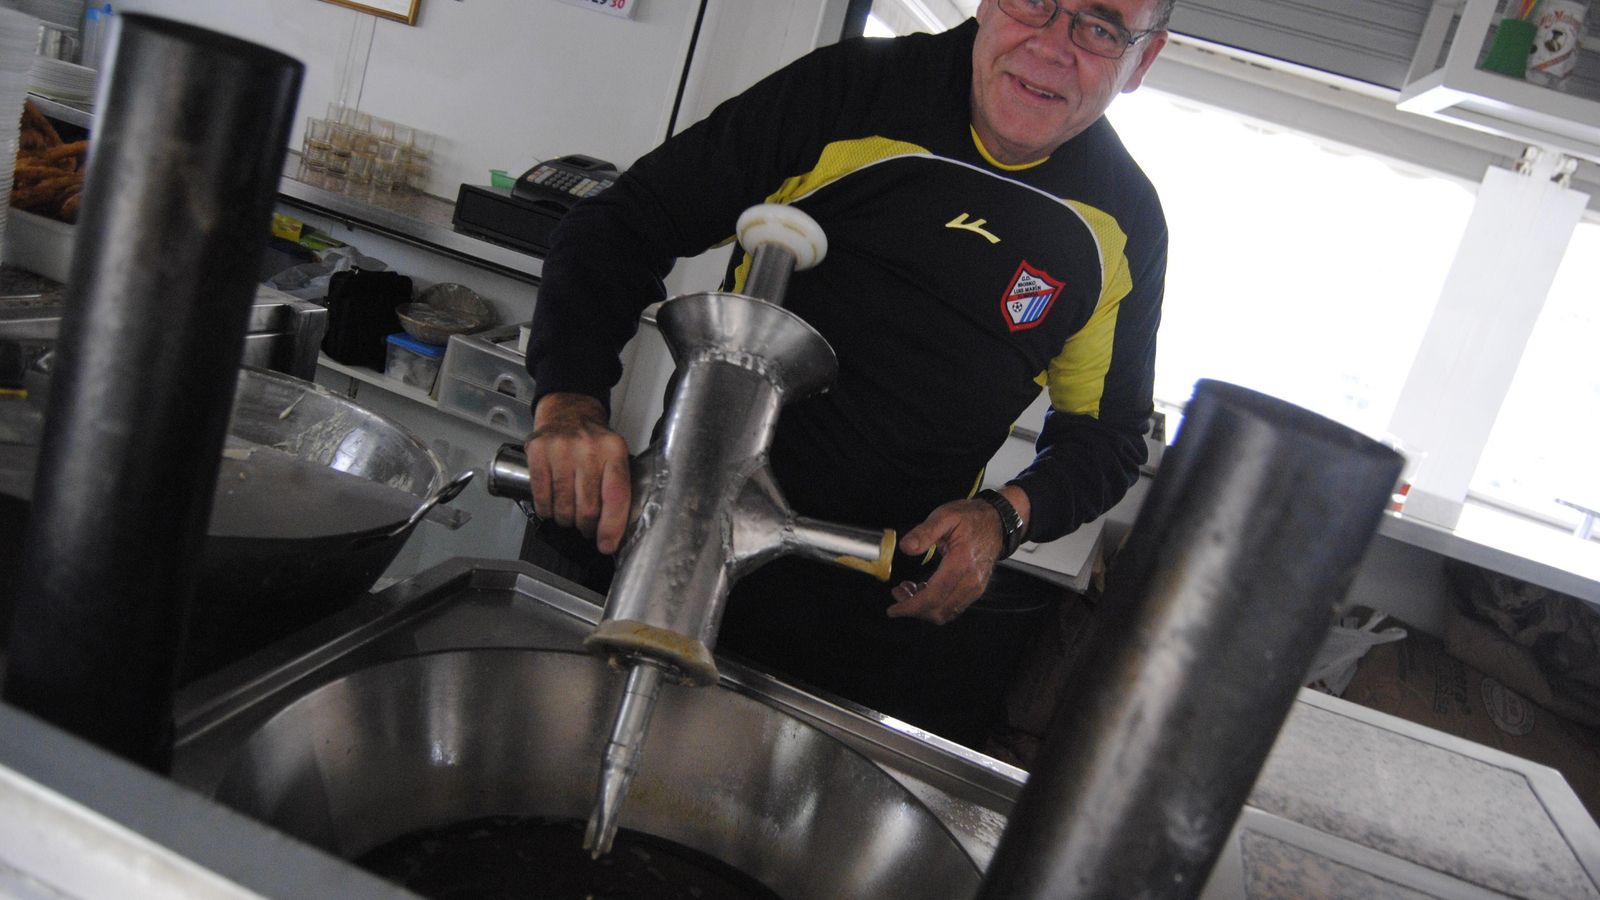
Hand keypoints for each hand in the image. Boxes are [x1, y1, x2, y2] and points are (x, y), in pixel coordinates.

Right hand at [524, 392, 631, 553]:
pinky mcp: (538, 451)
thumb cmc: (593, 443)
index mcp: (614, 452)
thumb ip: (617, 487)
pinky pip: (541, 496)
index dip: (611, 527)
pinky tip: (550, 507)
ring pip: (563, 506)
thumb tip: (616, 531)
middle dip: (587, 526)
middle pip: (588, 508)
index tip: (606, 545)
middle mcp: (588, 449)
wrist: (567, 412)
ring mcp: (561, 449)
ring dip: (566, 520)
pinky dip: (546, 510)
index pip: (615, 497)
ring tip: (568, 515)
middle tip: (586, 526)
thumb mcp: (614, 457)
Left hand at [887, 486, 1028, 623]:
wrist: (997, 521)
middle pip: (938, 611)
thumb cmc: (973, 518)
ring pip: (945, 612)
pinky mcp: (975, 590)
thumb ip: (924, 532)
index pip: (933, 596)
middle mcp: (971, 581)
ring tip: (909, 590)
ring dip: (923, 607)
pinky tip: (924, 589)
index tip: (894, 608)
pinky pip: (953, 606)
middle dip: (913, 608)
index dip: (910, 607)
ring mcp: (975, 588)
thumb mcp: (945, 516)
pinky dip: (935, 604)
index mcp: (961, 563)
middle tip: (898, 592)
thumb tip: (907, 547)